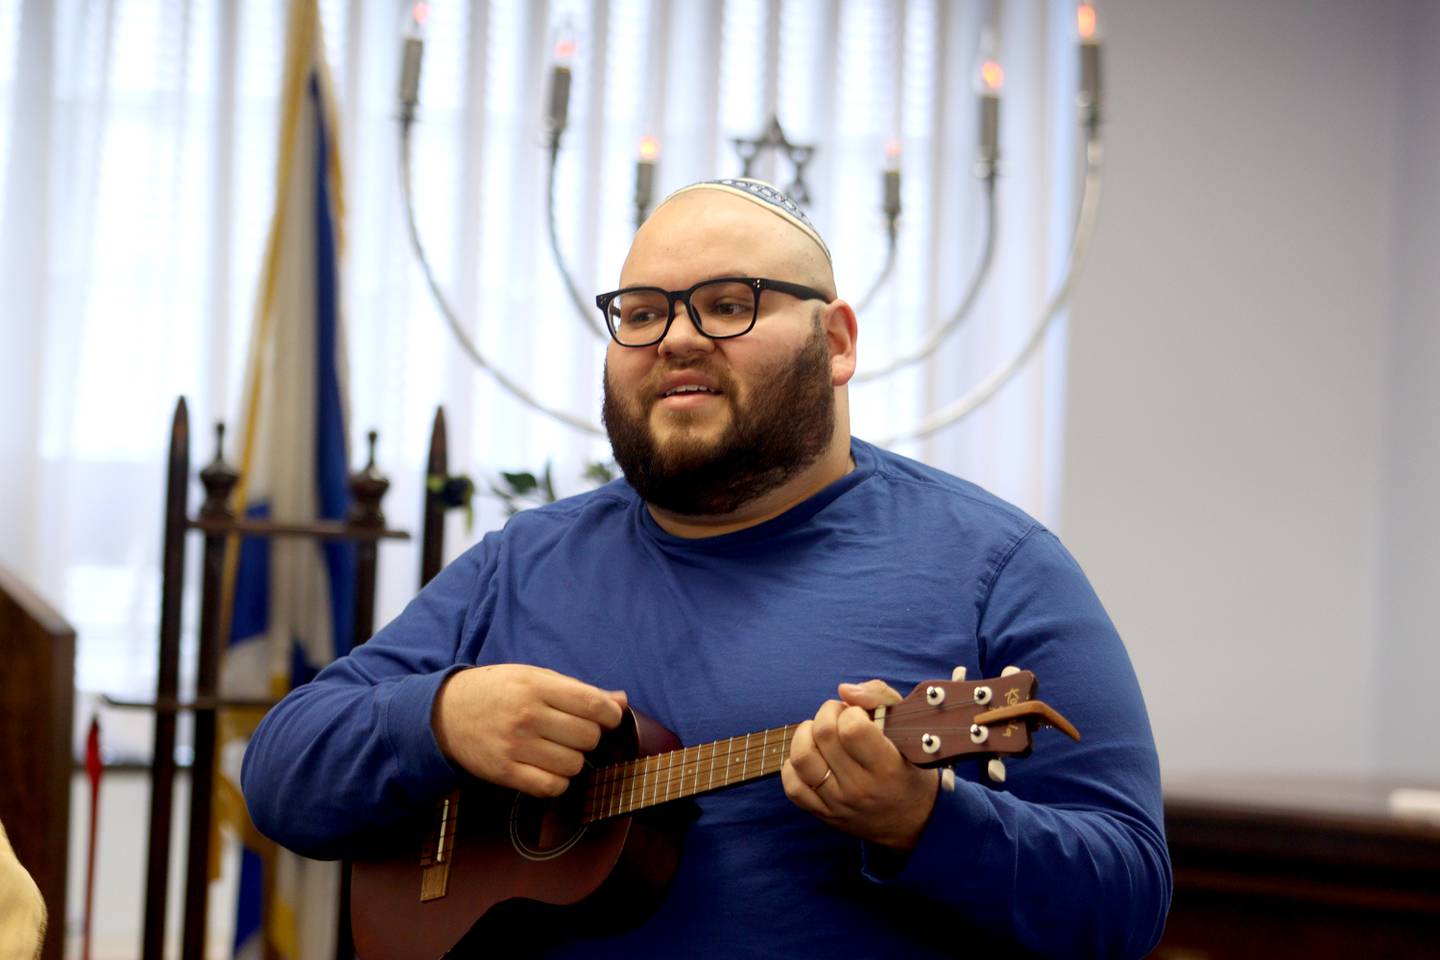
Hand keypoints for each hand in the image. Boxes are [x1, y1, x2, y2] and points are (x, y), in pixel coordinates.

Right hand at [432, 664, 626, 797]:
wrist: (445, 713)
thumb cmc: (498, 691)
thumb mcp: (535, 677)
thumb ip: (579, 690)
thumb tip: (621, 702)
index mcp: (537, 686)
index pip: (594, 706)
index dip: (610, 716)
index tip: (606, 718)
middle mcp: (526, 715)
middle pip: (588, 737)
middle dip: (588, 737)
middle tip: (571, 732)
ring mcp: (515, 746)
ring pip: (574, 765)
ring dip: (572, 760)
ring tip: (556, 749)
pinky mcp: (504, 772)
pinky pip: (552, 787)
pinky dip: (557, 782)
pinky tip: (548, 769)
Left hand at [781, 679, 938, 850]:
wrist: (913, 821)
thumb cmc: (910, 768)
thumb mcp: (909, 729)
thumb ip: (880, 697)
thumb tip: (844, 690)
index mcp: (887, 768)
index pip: (852, 729)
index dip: (851, 711)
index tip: (860, 715)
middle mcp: (860, 789)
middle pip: (823, 735)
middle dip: (828, 713)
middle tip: (841, 716)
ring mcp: (838, 803)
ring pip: (801, 757)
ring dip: (806, 734)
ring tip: (821, 733)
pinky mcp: (822, 814)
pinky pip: (792, 786)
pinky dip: (794, 765)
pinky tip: (812, 757)